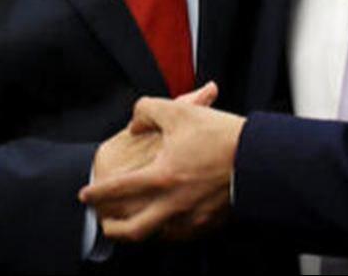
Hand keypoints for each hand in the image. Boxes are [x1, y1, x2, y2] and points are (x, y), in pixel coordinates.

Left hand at [79, 89, 243, 242]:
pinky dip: (166, 231)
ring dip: (139, 231)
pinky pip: (181, 235)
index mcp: (162, 177)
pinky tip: (165, 222)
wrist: (261, 158)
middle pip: (133, 230)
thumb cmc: (221, 134)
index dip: (97, 192)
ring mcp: (193, 218)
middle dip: (113, 230)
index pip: (118, 190)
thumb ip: (147, 111)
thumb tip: (135, 124)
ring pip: (157, 236)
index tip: (86, 194)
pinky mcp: (209, 224)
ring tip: (132, 223)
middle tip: (104, 223)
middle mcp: (174, 204)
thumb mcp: (178, 110)